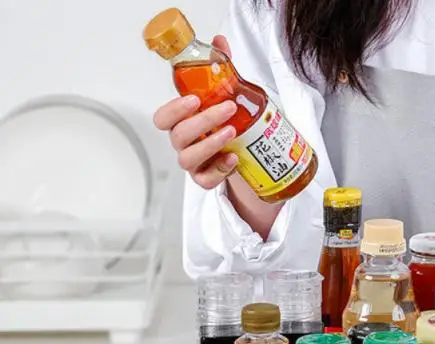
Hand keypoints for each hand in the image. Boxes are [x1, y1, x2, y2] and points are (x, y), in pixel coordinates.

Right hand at [152, 35, 239, 189]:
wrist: (241, 152)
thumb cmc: (224, 123)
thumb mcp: (223, 95)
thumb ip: (219, 68)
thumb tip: (219, 42)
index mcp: (180, 122)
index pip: (162, 118)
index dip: (174, 109)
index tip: (194, 99)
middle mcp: (182, 143)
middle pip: (178, 135)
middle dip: (202, 121)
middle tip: (227, 108)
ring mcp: (192, 163)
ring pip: (188, 157)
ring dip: (210, 143)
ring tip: (232, 130)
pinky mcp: (205, 179)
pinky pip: (204, 180)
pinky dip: (219, 170)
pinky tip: (232, 158)